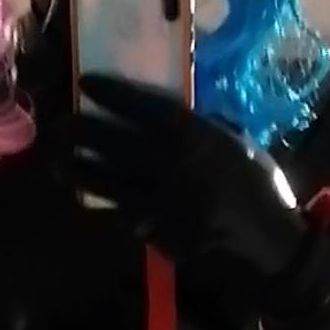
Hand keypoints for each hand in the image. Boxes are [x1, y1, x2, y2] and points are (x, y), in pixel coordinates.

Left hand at [70, 76, 304, 299]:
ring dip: (79, 171)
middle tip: (58, 125)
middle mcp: (175, 166)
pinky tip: (88, 197)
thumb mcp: (237, 147)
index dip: (114, 93)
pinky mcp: (157, 232)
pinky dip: (104, 204)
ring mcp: (163, 201)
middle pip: (115, 143)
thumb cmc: (261, 190)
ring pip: (108, 182)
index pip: (146, 108)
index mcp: (199, 137)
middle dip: (82, 132)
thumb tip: (169, 114)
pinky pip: (122, 213)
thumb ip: (204, 129)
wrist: (271, 246)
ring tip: (57, 163)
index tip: (87, 83)